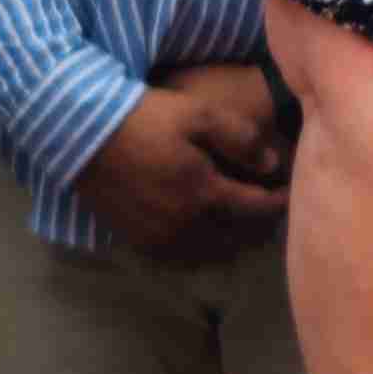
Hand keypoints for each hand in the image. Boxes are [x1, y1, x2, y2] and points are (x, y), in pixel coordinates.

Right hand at [77, 76, 289, 260]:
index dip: (277, 203)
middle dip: (258, 229)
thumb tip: (273, 163)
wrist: (83, 133)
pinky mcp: (136, 240)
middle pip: (235, 239)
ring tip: (241, 233)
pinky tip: (203, 241)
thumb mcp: (198, 113)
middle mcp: (184, 224)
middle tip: (270, 218)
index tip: (289, 196)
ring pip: (208, 254)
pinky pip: (178, 259)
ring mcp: (158, 237)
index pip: (255, 208)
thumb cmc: (145, 116)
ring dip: (230, 245)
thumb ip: (240, 138)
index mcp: (204, 192)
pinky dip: (198, 253)